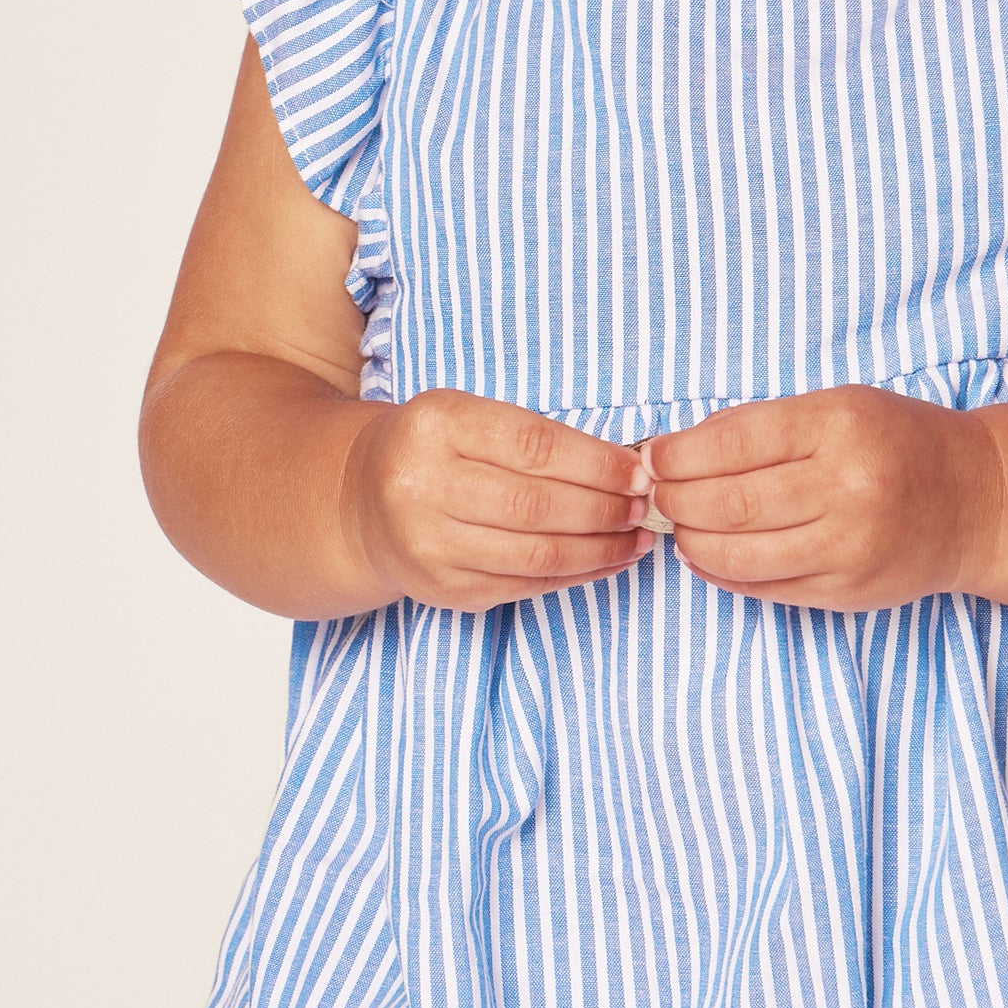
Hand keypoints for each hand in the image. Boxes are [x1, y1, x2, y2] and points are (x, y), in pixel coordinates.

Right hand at [350, 390, 652, 609]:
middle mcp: (422, 486)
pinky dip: (577, 574)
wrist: (361, 502)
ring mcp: (430, 545)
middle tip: (645, 505)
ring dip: (600, 548)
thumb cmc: (436, 450)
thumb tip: (626, 466)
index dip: (596, 462)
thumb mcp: (470, 417)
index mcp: (436, 425)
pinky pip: (525, 585)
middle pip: (536, 504)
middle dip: (604, 508)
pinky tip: (607, 560)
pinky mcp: (444, 589)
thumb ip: (536, 437)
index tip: (640, 470)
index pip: (533, 446)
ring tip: (637, 536)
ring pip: (536, 552)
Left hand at [644, 388, 1005, 610]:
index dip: (677, 454)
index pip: (732, 443)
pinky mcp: (848, 593)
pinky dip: (721, 573)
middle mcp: (847, 487)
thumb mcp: (839, 407)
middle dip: (675, 499)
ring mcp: (849, 547)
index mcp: (840, 425)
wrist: (977, 501)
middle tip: (656, 494)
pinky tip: (707, 555)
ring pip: (738, 553)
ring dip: (691, 541)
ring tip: (679, 526)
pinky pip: (764, 587)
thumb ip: (762, 426)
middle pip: (728, 502)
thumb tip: (677, 450)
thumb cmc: (897, 443)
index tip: (653, 457)